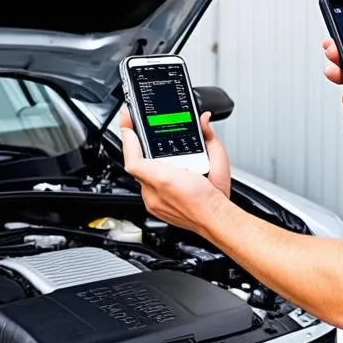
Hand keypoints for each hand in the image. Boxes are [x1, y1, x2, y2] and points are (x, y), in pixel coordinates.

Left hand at [118, 108, 231, 235]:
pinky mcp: (157, 208)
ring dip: (149, 165)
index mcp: (162, 180)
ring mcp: (154, 202)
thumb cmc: (212, 199)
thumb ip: (208, 139)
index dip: (129, 138)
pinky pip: (148, 189)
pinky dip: (154, 179)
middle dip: (142, 149)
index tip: (126, 123)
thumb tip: (204, 122)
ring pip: (144, 177)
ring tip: (162, 155)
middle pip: (138, 165)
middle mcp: (154, 193)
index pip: (134, 157)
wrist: (215, 220)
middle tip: (143, 132)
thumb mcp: (217, 163)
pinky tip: (167, 173)